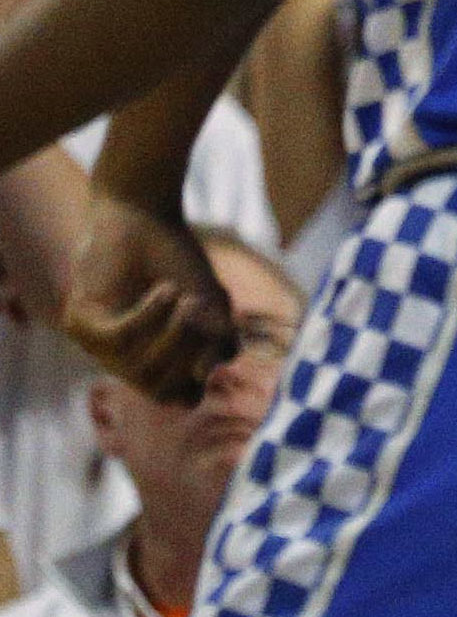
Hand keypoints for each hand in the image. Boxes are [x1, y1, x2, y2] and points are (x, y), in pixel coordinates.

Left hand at [62, 193, 233, 406]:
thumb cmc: (178, 261)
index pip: (182, 398)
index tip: (214, 339)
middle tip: (199, 310)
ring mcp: (100, 348)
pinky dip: (148, 315)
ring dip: (171, 334)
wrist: (142, 218)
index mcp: (160, 361)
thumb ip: (218, 341)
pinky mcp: (79, 326)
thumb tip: (202, 376)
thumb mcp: (213, 304)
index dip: (201, 378)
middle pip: (163, 392)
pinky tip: (165, 290)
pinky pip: (117, 341)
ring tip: (185, 296)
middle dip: (188, 353)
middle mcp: (128, 362)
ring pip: (138, 371)